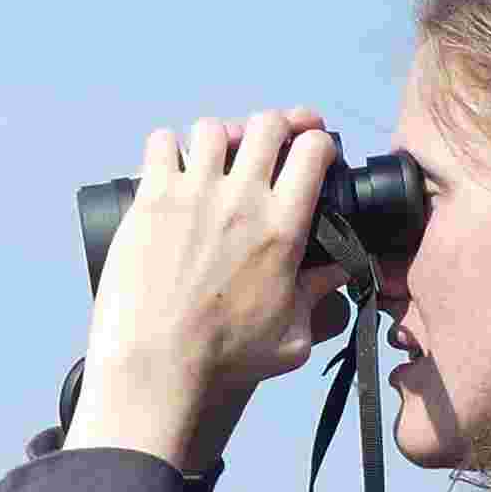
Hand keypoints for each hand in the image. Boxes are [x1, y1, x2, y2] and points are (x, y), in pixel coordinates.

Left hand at [64, 107, 352, 471]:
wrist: (158, 368)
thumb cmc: (224, 361)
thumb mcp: (290, 338)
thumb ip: (318, 300)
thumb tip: (338, 273)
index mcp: (284, 227)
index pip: (313, 151)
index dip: (317, 143)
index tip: (311, 152)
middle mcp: (242, 198)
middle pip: (267, 124)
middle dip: (271, 128)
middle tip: (265, 148)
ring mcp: (194, 193)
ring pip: (214, 127)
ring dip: (218, 139)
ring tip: (212, 163)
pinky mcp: (152, 199)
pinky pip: (161, 143)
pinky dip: (167, 149)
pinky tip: (168, 170)